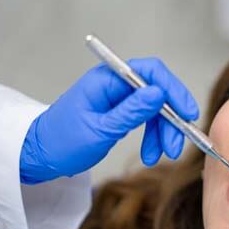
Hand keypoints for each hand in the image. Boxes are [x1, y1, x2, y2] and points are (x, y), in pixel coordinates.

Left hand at [20, 58, 198, 183]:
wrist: (41, 156)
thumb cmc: (62, 142)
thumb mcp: (99, 130)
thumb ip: (131, 112)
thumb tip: (158, 93)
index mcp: (107, 80)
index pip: (150, 72)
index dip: (173, 90)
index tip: (187, 113)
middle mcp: (115, 85)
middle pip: (157, 92)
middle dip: (170, 120)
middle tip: (174, 147)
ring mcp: (119, 99)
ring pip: (155, 109)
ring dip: (163, 132)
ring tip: (161, 156)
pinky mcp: (121, 113)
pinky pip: (147, 120)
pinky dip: (153, 137)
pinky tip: (151, 154)